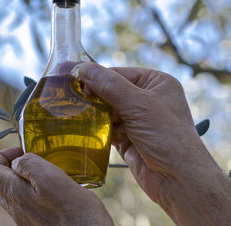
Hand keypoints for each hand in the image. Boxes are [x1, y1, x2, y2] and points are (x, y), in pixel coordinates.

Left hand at [0, 147, 113, 225]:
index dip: (1, 156)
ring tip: (49, 173)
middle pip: (1, 183)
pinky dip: (39, 192)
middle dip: (14, 166)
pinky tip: (57, 190)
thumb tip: (17, 161)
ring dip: (27, 179)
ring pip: (16, 193)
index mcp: (14, 194)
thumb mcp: (50, 177)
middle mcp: (16, 208)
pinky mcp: (39, 223)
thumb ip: (28, 165)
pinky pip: (31, 203)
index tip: (20, 151)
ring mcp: (26, 218)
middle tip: (35, 160)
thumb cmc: (74, 212)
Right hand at [78, 62, 230, 225]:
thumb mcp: (138, 104)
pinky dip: (96, 127)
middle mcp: (146, 99)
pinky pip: (105, 127)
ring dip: (93, 112)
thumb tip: (83, 68)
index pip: (117, 74)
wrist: (177, 179)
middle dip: (92, 95)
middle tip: (69, 95)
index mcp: (155, 83)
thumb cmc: (167, 137)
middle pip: (109, 91)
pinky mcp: (127, 137)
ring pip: (106, 109)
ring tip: (74, 111)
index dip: (95, 76)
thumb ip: (109, 85)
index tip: (72, 78)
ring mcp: (136, 119)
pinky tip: (84, 126)